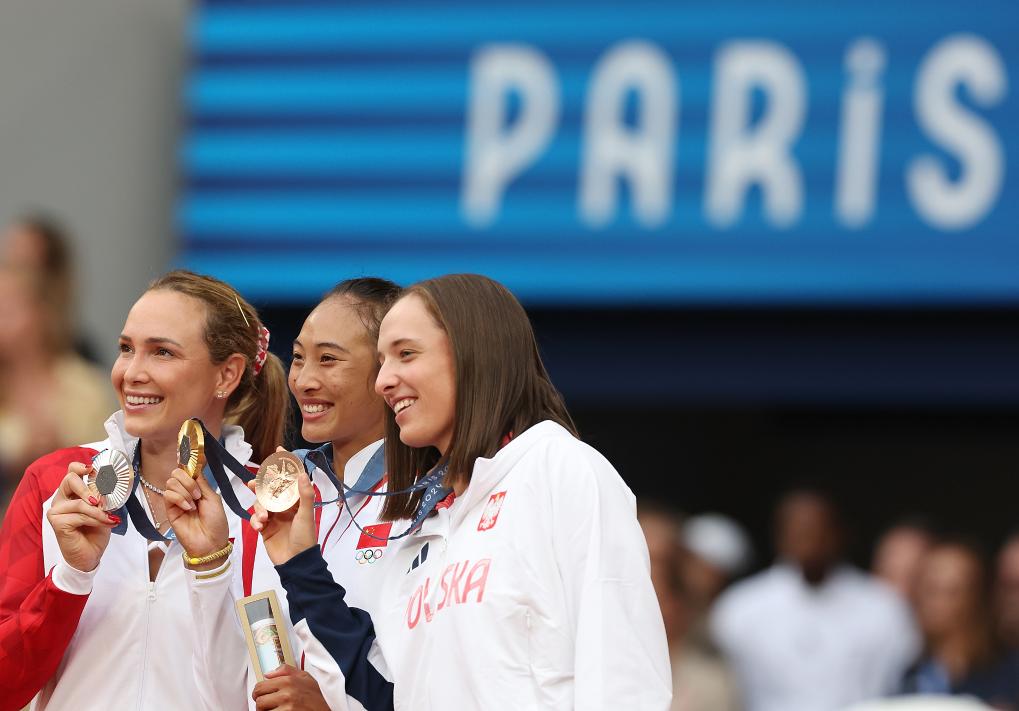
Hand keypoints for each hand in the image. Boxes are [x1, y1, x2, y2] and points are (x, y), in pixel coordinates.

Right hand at [45, 462, 119, 571]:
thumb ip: (103, 498)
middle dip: (88, 488)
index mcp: (71, 493)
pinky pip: (80, 515)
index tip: (93, 470)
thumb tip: (108, 488)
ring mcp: (56, 511)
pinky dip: (96, 519)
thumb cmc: (95, 532)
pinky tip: (106, 523)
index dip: (80, 467)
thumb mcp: (104, 511)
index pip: (71, 471)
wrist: (90, 556)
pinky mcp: (57, 523)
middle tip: (101, 500)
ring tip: (110, 518)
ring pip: (80, 502)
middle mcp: (61, 499)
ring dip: (99, 511)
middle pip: (70, 480)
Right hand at [163, 467, 228, 569]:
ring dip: (185, 491)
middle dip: (188, 481)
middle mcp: (186, 492)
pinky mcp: (170, 510)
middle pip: (176, 473)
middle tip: (198, 494)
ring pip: (171, 482)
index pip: (188, 471)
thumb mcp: (213, 498)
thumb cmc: (216, 522)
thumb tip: (194, 468)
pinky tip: (188, 508)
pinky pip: (168, 495)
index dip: (187, 464)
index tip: (189, 459)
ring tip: (194, 504)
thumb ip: (202, 483)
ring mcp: (177, 501)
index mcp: (198, 488)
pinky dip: (179, 498)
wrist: (211, 542)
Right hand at [248, 448, 316, 565]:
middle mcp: (285, 506)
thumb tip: (302, 473)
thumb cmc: (304, 538)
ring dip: (259, 508)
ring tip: (263, 518)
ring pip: (261, 503)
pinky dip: (255, 520)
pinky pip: (256, 518)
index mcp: (297, 501)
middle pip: (270, 489)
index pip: (291, 479)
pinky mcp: (265, 528)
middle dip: (261, 485)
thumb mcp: (306, 515)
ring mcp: (274, 517)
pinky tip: (259, 526)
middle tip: (252, 484)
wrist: (295, 563)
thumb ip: (304, 495)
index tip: (278, 451)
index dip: (285, 465)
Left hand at [252, 665, 329, 710]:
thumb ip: (286, 671)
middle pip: (259, 701)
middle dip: (262, 704)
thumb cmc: (316, 697)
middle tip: (269, 706)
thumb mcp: (305, 677)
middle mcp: (286, 693)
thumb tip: (268, 673)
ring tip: (277, 710)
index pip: (260, 686)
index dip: (260, 693)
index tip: (264, 696)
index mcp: (288, 680)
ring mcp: (286, 707)